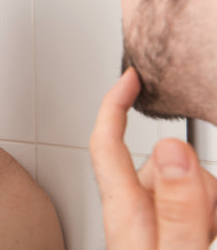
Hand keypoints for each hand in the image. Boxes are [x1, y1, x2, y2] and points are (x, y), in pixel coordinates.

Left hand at [89, 68, 216, 248]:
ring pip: (189, 184)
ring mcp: (152, 222)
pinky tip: (209, 233)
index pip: (106, 142)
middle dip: (197, 182)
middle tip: (209, 220)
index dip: (113, 104)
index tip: (130, 77)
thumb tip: (170, 148)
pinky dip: (210, 212)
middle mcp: (134, 210)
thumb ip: (178, 209)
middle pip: (166, 164)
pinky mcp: (168, 229)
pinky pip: (197, 204)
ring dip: (209, 202)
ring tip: (208, 234)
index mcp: (125, 211)